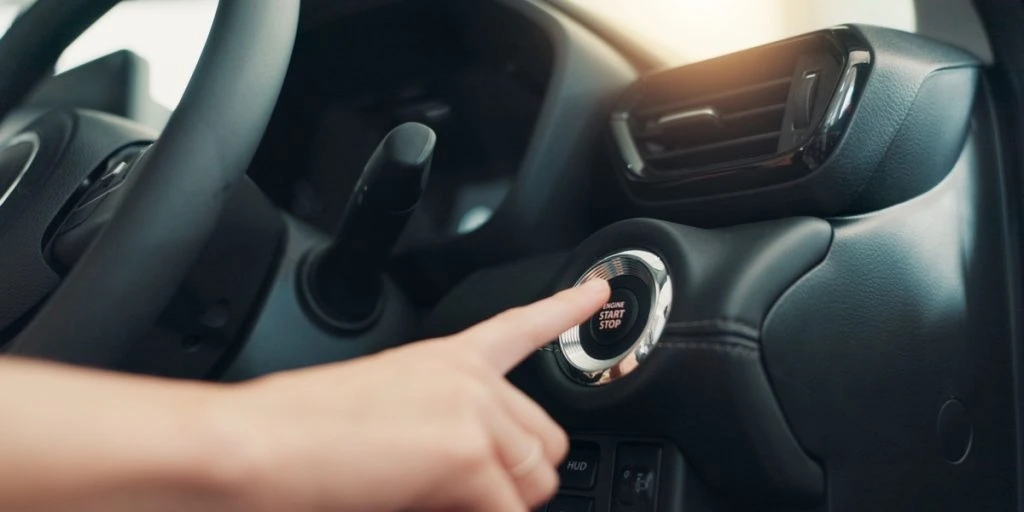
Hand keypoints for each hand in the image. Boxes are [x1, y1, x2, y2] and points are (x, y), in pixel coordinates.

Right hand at [211, 279, 609, 511]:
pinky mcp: (467, 456)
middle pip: (546, 442)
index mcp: (444, 360)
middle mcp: (469, 380)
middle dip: (516, 482)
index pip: (520, 327)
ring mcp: (472, 413)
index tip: (596, 291)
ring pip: (536, 481)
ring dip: (498, 506)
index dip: (566, 308)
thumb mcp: (383, 414)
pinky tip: (430, 507)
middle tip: (462, 498)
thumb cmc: (298, 432)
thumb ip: (440, 430)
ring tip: (432, 502)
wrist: (254, 445)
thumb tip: (477, 475)